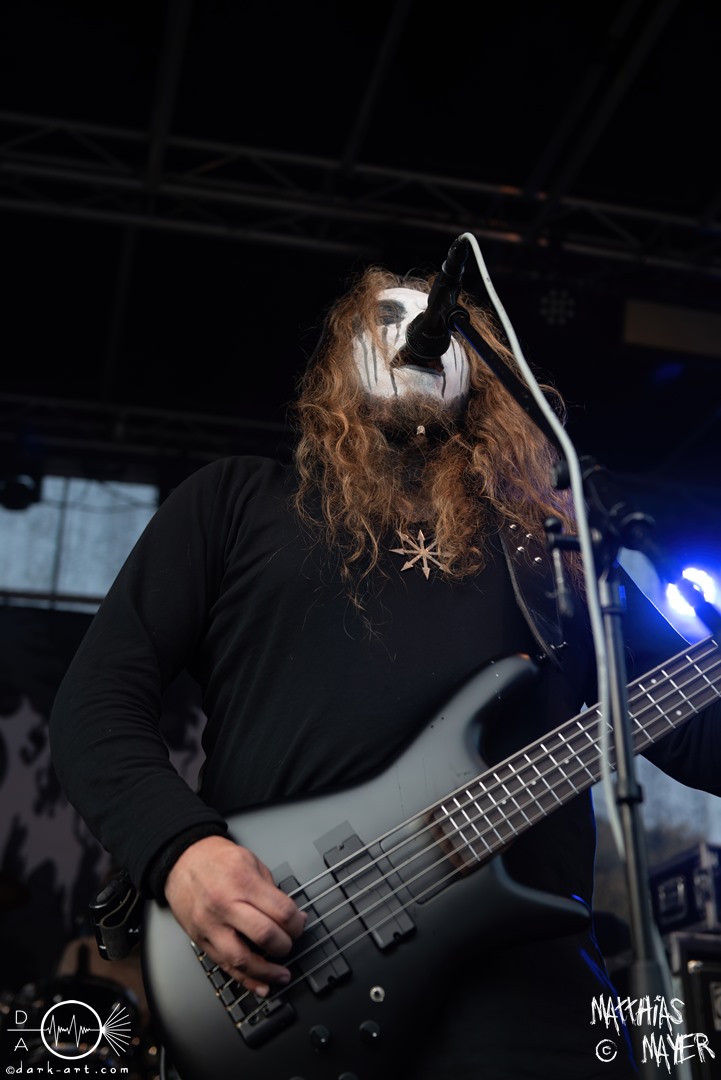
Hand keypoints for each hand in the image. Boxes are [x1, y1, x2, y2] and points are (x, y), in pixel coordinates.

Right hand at [164, 835, 306, 996]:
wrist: (182, 860)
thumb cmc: (216, 858)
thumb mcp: (251, 861)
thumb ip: (272, 889)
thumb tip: (293, 915)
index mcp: (242, 882)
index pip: (281, 911)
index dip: (297, 923)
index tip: (300, 925)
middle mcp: (225, 906)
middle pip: (264, 936)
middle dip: (285, 945)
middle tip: (290, 943)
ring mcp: (211, 926)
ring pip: (242, 959)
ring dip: (267, 972)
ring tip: (282, 975)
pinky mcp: (201, 940)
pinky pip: (224, 966)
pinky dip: (245, 980)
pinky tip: (261, 985)